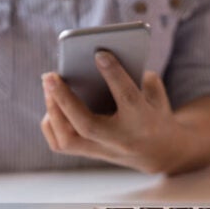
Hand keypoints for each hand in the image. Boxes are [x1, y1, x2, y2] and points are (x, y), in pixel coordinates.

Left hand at [40, 50, 209, 174]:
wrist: (161, 152)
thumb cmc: (153, 113)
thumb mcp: (156, 94)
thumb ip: (136, 77)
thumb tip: (101, 60)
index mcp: (144, 121)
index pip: (128, 97)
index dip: (114, 74)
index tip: (99, 53)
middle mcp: (121, 140)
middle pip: (88, 125)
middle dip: (65, 99)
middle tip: (50, 75)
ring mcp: (103, 152)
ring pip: (68, 140)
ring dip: (54, 111)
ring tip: (48, 85)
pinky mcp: (89, 155)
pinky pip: (60, 144)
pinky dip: (51, 123)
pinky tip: (52, 103)